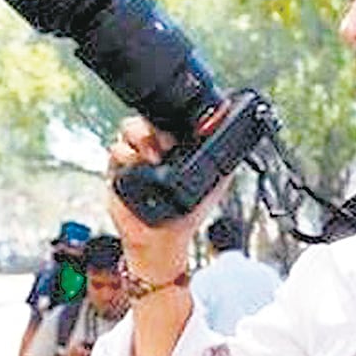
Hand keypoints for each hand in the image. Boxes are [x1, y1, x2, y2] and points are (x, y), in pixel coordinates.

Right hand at [106, 116, 214, 275]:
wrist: (163, 238)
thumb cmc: (188, 212)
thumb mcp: (214, 186)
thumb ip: (225, 166)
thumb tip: (240, 147)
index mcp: (177, 146)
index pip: (172, 120)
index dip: (176, 117)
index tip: (186, 126)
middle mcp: (155, 147)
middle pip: (148, 119)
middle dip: (155, 125)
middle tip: (167, 142)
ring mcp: (135, 156)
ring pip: (130, 129)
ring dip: (141, 137)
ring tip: (155, 156)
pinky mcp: (118, 168)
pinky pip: (115, 150)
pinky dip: (126, 154)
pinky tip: (138, 165)